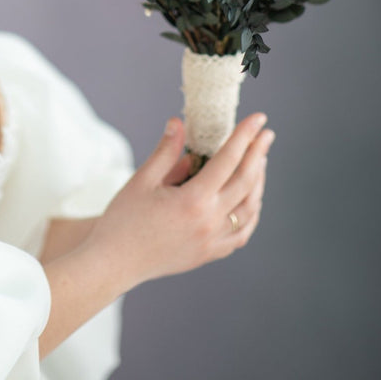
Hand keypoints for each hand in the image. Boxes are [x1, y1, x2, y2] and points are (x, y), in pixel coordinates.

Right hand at [86, 113, 273, 290]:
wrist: (114, 262)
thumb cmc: (124, 219)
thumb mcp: (142, 179)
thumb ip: (166, 151)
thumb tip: (178, 122)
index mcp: (193, 200)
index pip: (228, 160)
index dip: (245, 136)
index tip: (258, 119)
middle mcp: (209, 222)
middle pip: (246, 182)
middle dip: (259, 154)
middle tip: (267, 134)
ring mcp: (212, 242)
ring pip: (249, 209)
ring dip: (258, 182)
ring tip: (259, 161)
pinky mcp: (209, 254)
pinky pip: (241, 234)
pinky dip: (251, 213)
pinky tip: (250, 200)